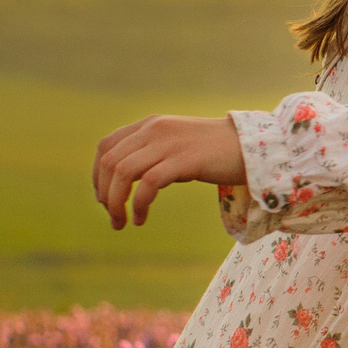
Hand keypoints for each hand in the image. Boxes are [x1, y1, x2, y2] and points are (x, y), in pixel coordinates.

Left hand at [94, 115, 249, 229]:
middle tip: (113, 217)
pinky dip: (138, 205)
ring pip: (124, 172)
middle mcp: (155, 130)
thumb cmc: (214, 151)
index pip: (106, 147)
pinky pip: (148, 184)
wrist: (250, 146)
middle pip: (111, 162)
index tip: (104, 199)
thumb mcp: (176, 145)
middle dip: (105, 195)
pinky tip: (141, 219)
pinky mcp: (185, 160)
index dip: (98, 176)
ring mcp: (170, 143)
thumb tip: (126, 180)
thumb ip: (152, 153)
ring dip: (116, 203)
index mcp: (150, 125)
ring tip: (122, 222)